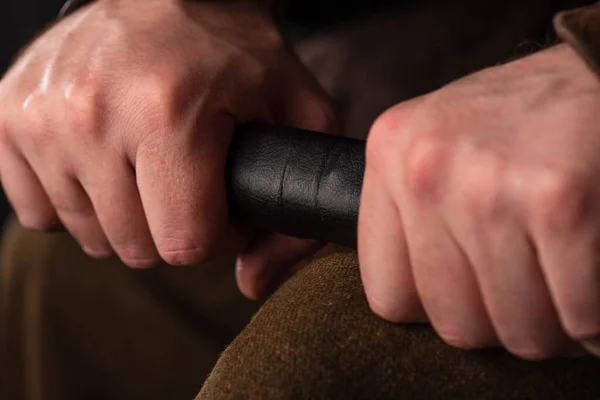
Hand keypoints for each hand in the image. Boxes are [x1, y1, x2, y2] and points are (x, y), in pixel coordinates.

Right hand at [0, 0, 335, 294]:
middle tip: (191, 184)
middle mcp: (92, 114)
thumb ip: (293, 207)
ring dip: (128, 217)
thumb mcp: (299, 113)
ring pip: (89, 236)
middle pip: (136, 248)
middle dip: (174, 228)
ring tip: (151, 170)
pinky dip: (77, 202)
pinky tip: (106, 165)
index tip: (226, 205)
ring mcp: (41, 115)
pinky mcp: (8, 114)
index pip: (186, 244)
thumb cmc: (235, 53)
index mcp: (169, 115)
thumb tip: (252, 284)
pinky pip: (38, 212)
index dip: (219, 236)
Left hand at [360, 44, 599, 359]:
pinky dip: (592, 316)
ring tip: (559, 278)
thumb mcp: (443, 146)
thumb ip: (414, 215)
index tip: (468, 291)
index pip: (387, 295)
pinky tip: (590, 273)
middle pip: (453, 322)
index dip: (435, 308)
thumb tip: (414, 304)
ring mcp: (487, 185)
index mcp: (389, 155)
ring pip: (516, 331)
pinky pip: (577, 317)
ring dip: (550, 322)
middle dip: (499, 323)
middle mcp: (424, 169)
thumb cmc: (524, 121)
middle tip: (527, 289)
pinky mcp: (557, 200)